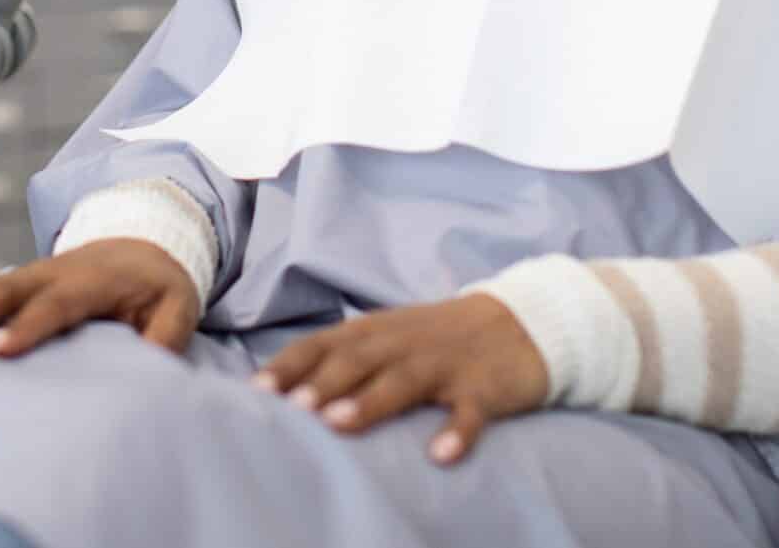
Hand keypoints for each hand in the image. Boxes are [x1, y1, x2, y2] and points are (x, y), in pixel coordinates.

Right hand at [0, 239, 201, 358]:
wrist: (144, 240)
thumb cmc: (158, 283)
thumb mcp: (178, 306)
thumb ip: (166, 334)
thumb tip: (149, 363)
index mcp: (91, 281)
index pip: (54, 304)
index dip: (24, 327)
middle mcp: (51, 273)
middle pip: (4, 290)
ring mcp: (28, 275)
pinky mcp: (13, 282)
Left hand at [252, 294, 549, 465]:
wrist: (522, 322)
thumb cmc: (438, 337)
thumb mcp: (390, 336)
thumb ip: (345, 356)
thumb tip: (286, 389)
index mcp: (378, 330)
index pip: (325, 342)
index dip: (292, 365)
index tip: (257, 389)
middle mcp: (406, 342)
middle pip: (359, 358)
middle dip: (323, 382)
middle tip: (290, 408)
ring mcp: (446, 364)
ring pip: (405, 380)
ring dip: (371, 401)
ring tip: (339, 423)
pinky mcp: (484, 388)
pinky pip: (471, 412)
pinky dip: (457, 432)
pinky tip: (441, 455)